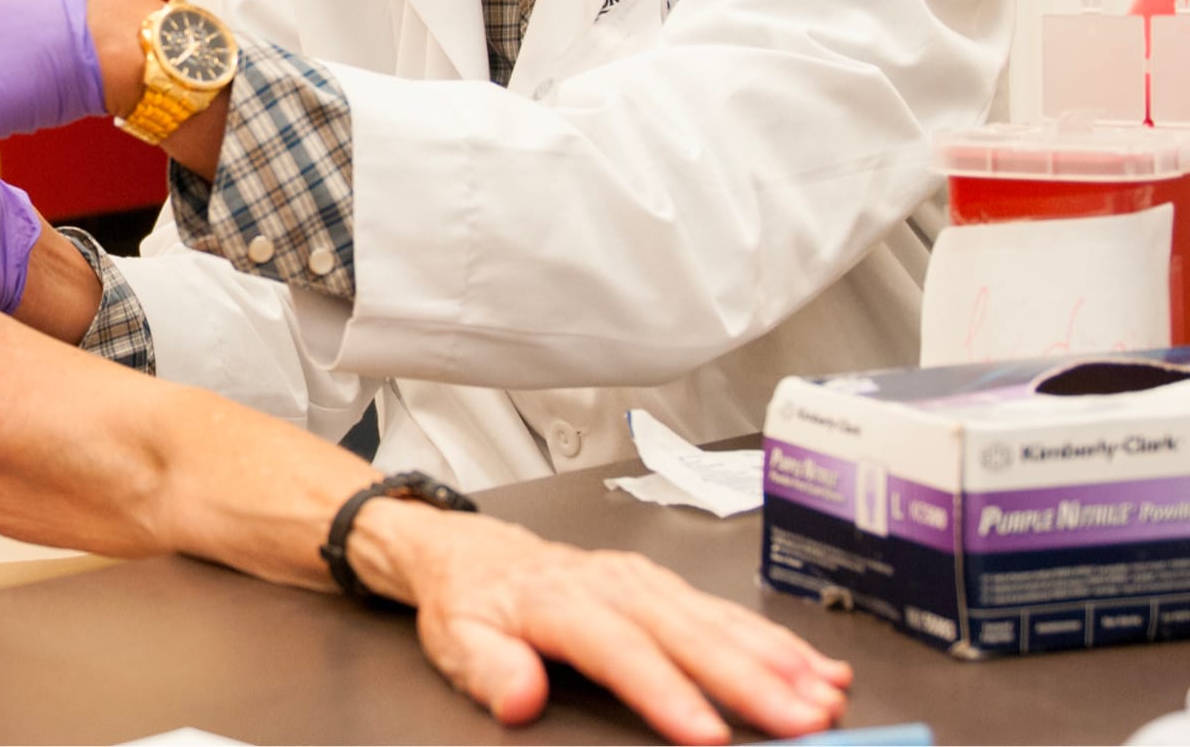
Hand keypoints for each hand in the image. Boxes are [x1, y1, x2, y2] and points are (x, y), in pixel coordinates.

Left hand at [372, 502, 850, 743]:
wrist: (480, 554)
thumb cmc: (475, 601)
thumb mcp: (457, 637)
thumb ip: (490, 669)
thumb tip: (519, 697)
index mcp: (561, 601)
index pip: (621, 651)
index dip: (667, 694)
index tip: (709, 735)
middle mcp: (614, 585)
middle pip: (689, 636)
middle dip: (753, 681)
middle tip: (804, 721)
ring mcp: (646, 583)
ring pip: (721, 622)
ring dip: (780, 662)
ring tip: (826, 699)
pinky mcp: (668, 588)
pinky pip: (729, 614)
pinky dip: (779, 643)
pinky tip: (820, 670)